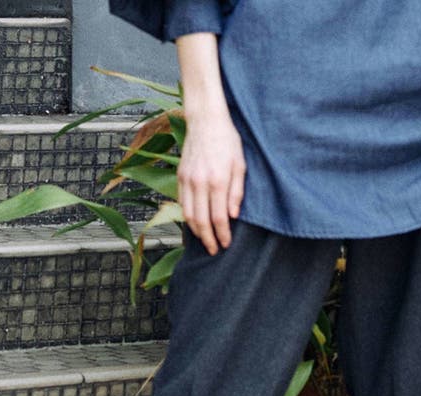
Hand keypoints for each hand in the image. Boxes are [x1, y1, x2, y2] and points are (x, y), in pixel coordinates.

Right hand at [175, 32, 246, 254]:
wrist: (205, 120)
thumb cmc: (227, 141)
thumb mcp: (240, 165)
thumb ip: (237, 192)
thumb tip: (233, 216)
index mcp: (217, 181)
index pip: (218, 218)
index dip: (222, 235)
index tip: (226, 244)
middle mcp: (199, 183)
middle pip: (201, 221)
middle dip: (208, 239)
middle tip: (214, 250)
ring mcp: (187, 181)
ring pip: (188, 215)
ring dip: (196, 232)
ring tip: (205, 241)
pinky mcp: (180, 177)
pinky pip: (182, 204)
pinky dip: (188, 217)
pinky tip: (196, 224)